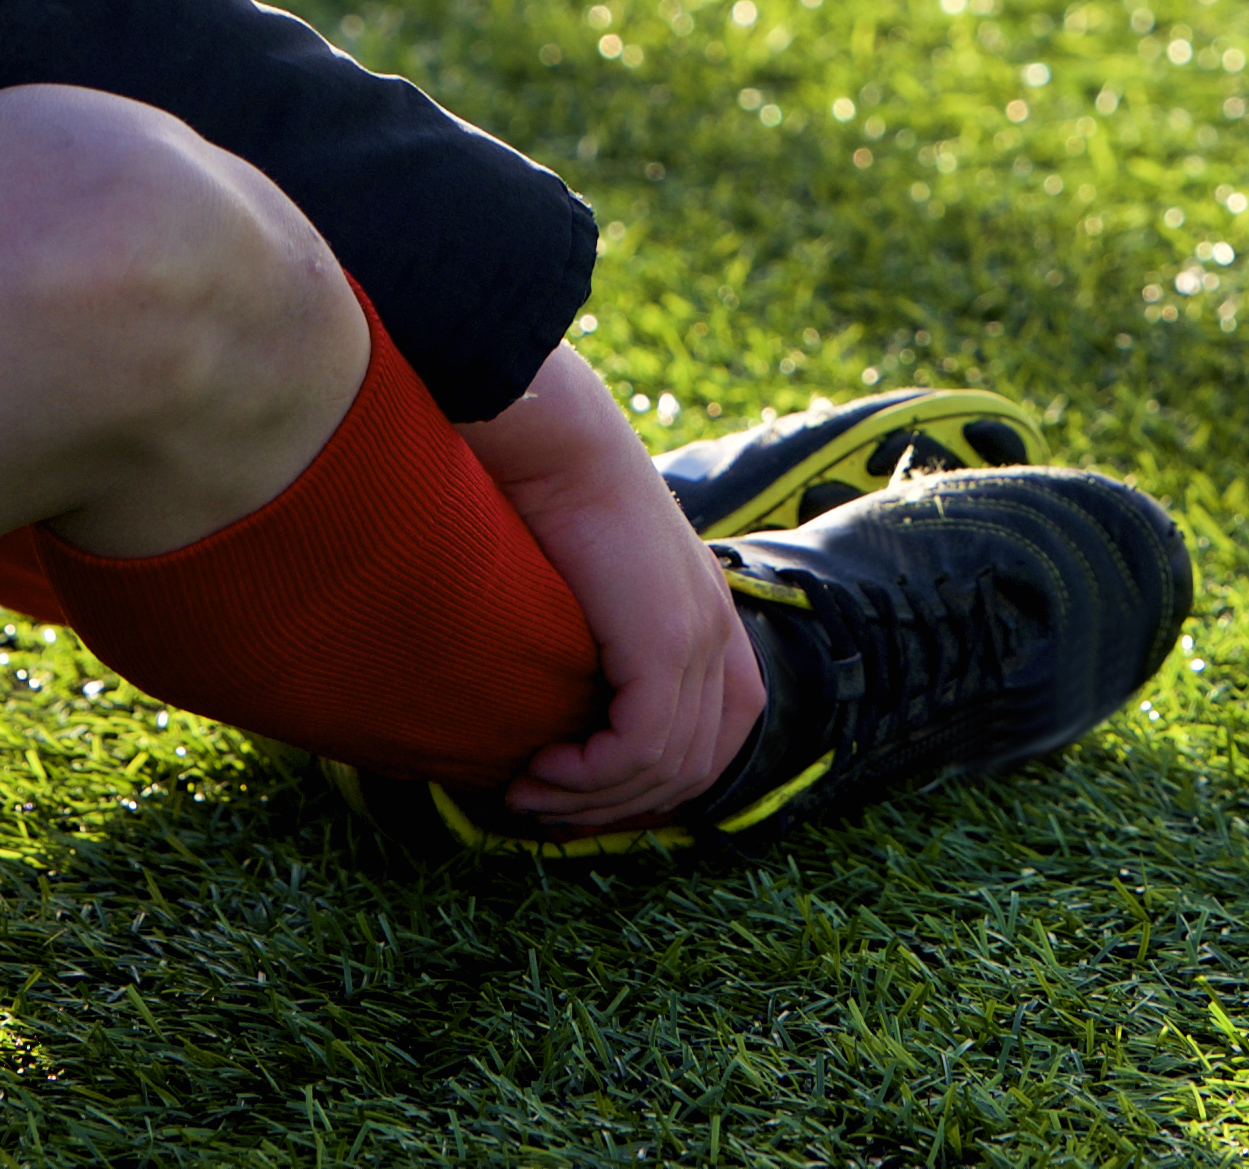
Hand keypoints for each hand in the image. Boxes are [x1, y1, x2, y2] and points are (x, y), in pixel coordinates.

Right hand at [457, 345, 763, 827]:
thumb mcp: (591, 580)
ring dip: (593, 798)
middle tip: (543, 809)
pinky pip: (641, 747)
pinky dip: (590, 774)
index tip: (584, 796)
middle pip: (696, 767)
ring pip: (667, 767)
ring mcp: (698, 638)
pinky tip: (539, 767)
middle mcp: (717, 630)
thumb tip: (559, 702)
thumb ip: (599, 636)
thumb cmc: (552, 495)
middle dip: (618, 806)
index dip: (659, 785)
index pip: (720, 737)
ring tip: (528, 792)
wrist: (555, 439)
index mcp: (709, 615)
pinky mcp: (664, 643)